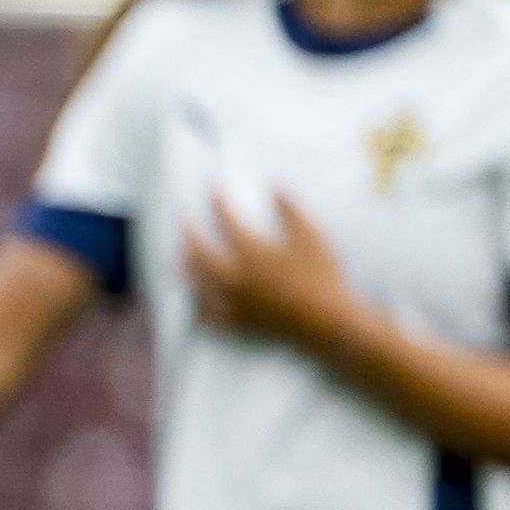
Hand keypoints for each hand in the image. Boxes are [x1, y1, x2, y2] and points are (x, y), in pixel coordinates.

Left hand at [182, 188, 357, 354]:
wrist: (327, 324)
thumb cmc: (322, 277)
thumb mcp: (311, 236)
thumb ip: (290, 209)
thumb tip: (275, 184)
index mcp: (251, 253)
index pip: (225, 220)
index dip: (217, 200)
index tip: (212, 186)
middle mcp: (233, 278)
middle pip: (196, 250)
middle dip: (187, 230)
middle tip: (182, 217)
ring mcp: (230, 303)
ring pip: (195, 282)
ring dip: (186, 264)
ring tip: (183, 255)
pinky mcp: (235, 325)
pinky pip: (204, 313)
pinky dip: (196, 301)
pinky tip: (196, 296)